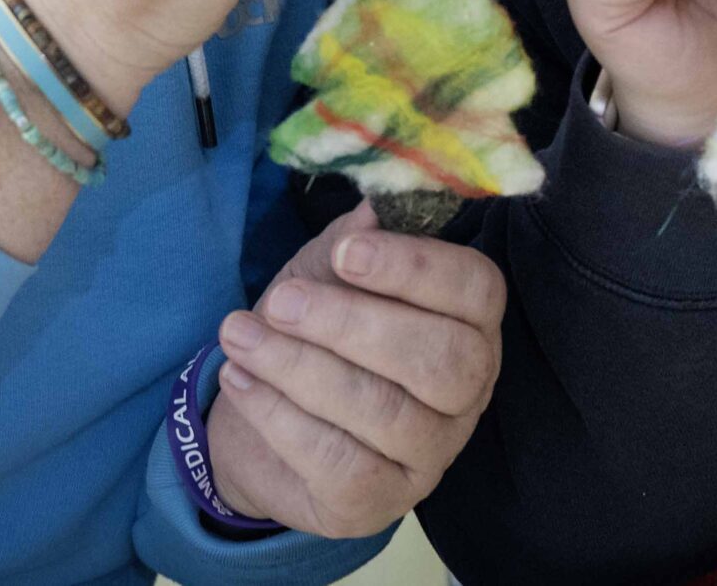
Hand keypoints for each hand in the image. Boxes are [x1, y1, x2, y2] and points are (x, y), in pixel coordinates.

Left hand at [208, 203, 505, 537]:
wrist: (259, 418)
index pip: (477, 290)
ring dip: (299, 366)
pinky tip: (240, 380)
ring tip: (239, 335)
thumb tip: (370, 214)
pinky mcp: (380, 503)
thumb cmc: (312, 331)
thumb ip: (352, 242)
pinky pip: (338, 462)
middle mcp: (468, 392)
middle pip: (441, 359)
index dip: (417, 269)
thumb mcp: (328, 273)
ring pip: (383, 411)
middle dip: (352, 324)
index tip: (347, 254)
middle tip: (282, 302)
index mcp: (470, 321)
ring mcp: (430, 454)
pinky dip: (279, 416)